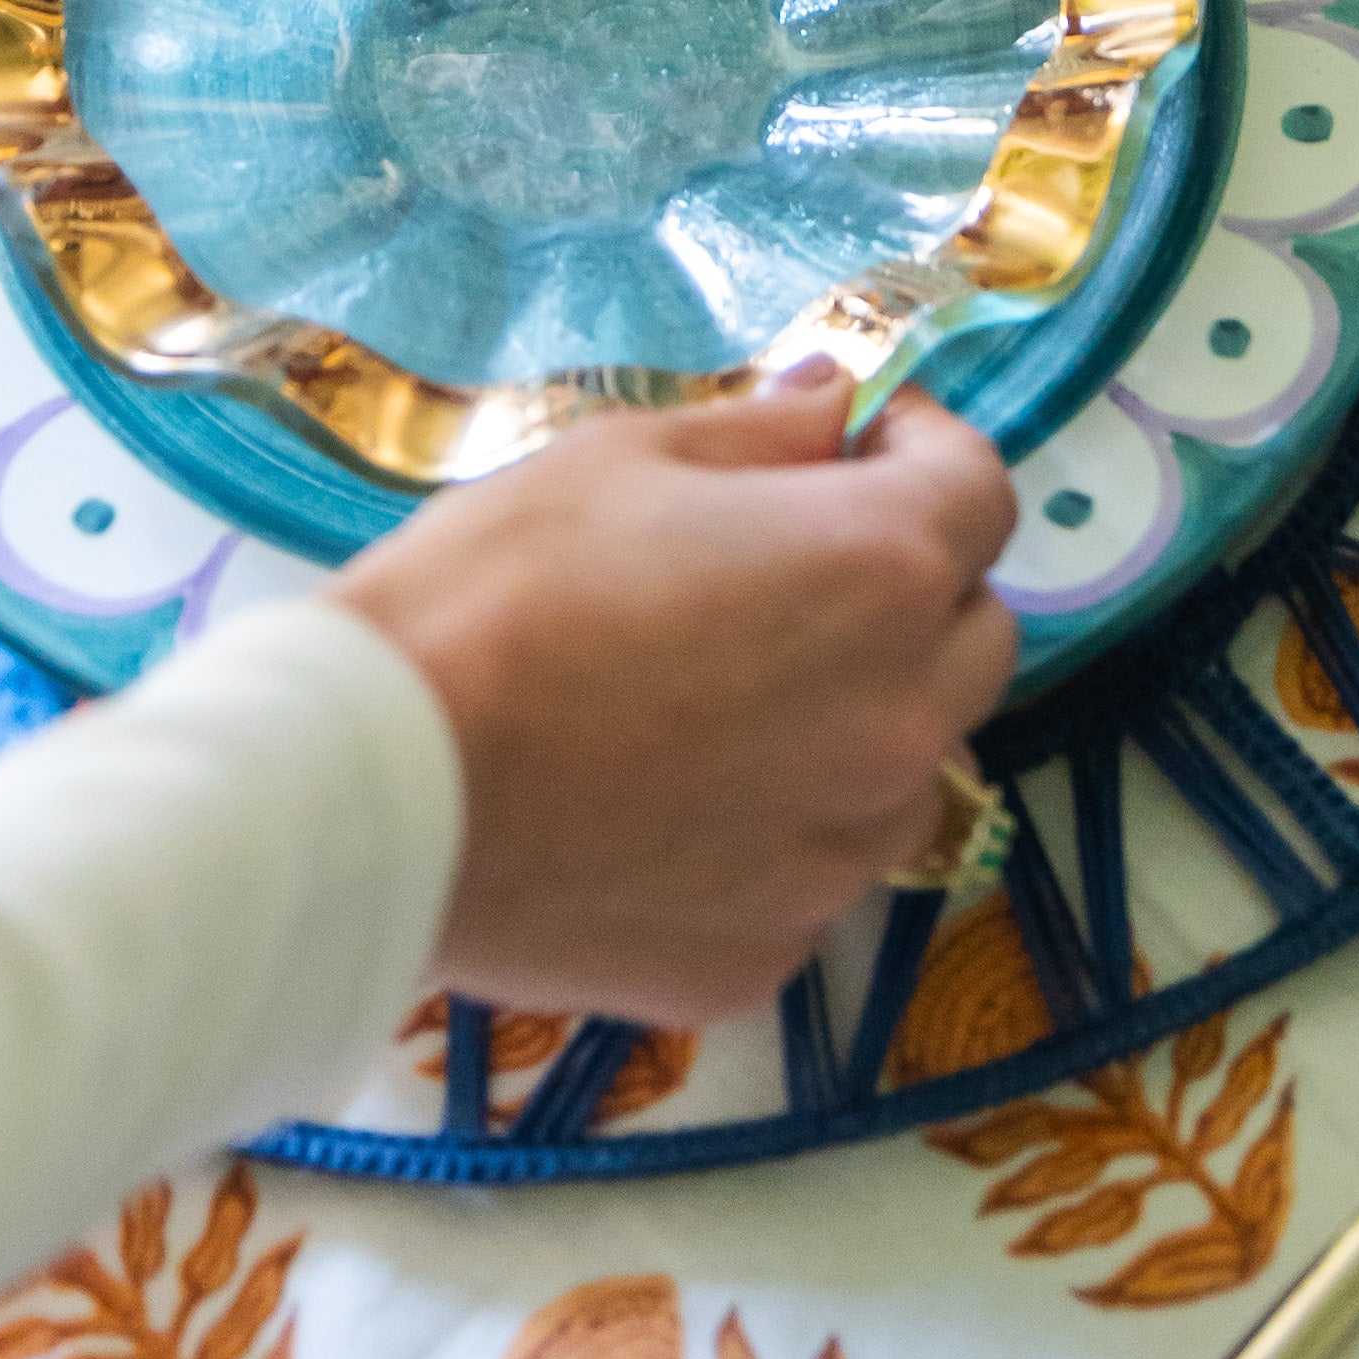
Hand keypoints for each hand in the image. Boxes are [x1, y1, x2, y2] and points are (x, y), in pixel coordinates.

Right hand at [334, 378, 1017, 1021]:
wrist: (379, 797)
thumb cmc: (495, 593)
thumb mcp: (622, 458)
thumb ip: (762, 433)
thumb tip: (835, 404)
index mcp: (879, 574)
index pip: (980, 493)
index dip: (921, 451)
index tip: (854, 442)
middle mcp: (898, 723)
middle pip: (972, 637)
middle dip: (913, 585)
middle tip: (797, 562)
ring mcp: (839, 858)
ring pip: (904, 769)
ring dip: (857, 717)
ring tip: (723, 697)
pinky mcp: (768, 954)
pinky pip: (811, 872)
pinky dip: (774, 829)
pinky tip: (665, 804)